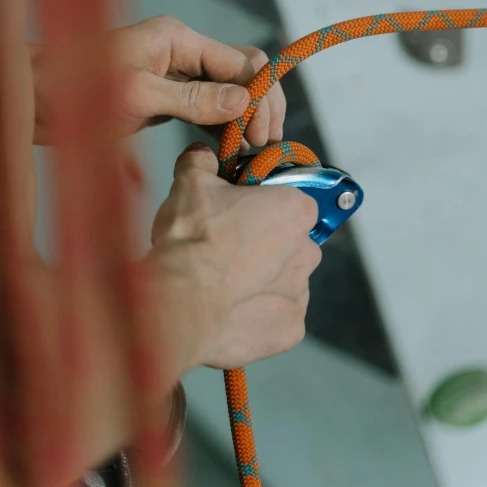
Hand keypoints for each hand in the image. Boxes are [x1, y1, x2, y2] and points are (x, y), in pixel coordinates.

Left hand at [30, 16, 285, 147]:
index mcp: (178, 39)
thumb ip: (191, 98)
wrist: (36, 100)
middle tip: (264, 146)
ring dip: (244, 118)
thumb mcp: (137, 95)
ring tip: (253, 153)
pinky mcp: (167, 97)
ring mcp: (176, 74)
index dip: (259, 96)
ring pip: (229, 91)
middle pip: (242, 72)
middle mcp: (183, 52)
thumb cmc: (76, 90)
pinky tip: (231, 150)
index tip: (262, 134)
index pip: (242, 60)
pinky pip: (208, 107)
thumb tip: (243, 101)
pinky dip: (223, 126)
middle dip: (259, 106)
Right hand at [150, 143, 321, 368]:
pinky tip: (225, 311)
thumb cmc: (192, 236)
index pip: (291, 202)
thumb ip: (201, 161)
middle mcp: (308, 252)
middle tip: (224, 249)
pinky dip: (255, 315)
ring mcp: (300, 295)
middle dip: (263, 246)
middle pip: (290, 244)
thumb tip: (201, 154)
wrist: (179, 300)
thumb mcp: (190, 182)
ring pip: (283, 282)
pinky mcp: (289, 332)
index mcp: (295, 210)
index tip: (238, 213)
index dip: (263, 206)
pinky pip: (275, 319)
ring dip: (260, 281)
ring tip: (219, 283)